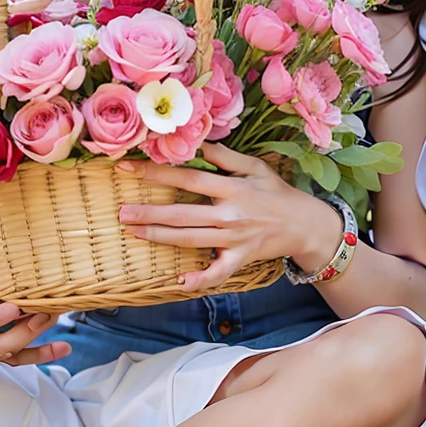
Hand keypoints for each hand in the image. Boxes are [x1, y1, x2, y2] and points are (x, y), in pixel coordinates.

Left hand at [117, 144, 339, 292]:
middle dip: (149, 213)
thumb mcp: (256, 167)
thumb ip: (226, 156)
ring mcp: (234, 240)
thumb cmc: (277, 192)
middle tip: (121, 213)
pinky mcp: (240, 258)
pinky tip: (179, 282)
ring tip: (133, 232)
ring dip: (159, 237)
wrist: (305, 223)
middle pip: (183, 214)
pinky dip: (200, 279)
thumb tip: (197, 144)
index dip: (156, 173)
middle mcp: (231, 215)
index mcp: (233, 189)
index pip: (188, 179)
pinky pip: (218, 272)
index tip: (128, 170)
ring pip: (190, 239)